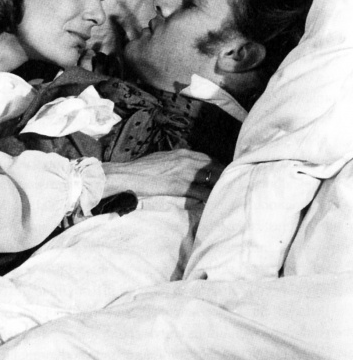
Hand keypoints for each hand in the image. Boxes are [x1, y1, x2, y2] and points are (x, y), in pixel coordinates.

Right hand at [102, 149, 224, 201]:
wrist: (126, 175)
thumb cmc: (139, 170)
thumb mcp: (161, 160)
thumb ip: (175, 163)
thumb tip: (183, 169)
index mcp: (182, 153)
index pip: (209, 159)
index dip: (219, 169)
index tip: (225, 176)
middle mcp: (187, 160)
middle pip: (216, 168)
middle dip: (225, 177)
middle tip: (234, 187)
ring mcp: (185, 172)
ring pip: (213, 179)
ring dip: (222, 188)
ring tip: (230, 197)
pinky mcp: (180, 186)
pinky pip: (203, 193)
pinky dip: (211, 199)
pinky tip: (216, 206)